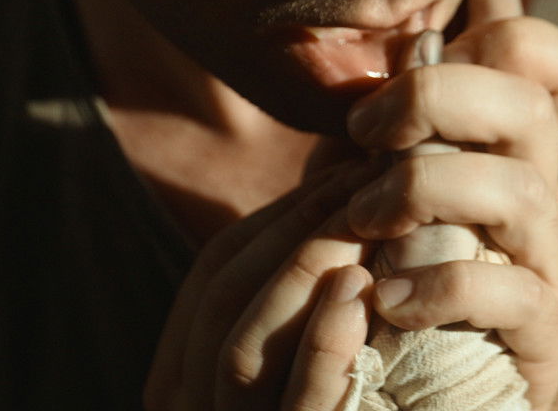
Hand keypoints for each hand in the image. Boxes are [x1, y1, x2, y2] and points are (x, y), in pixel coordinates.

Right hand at [144, 159, 381, 409]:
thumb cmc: (368, 396)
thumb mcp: (314, 338)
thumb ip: (306, 276)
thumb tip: (340, 177)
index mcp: (186, 373)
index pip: (217, 269)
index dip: (283, 212)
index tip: (348, 170)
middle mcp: (192, 405)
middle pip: (223, 299)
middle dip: (298, 229)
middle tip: (370, 182)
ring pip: (243, 350)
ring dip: (305, 275)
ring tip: (365, 224)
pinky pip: (298, 405)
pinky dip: (324, 345)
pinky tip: (359, 291)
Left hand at [341, 0, 557, 410]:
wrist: (412, 385)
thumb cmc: (382, 269)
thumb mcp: (365, 186)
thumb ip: (372, 128)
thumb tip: (374, 45)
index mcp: (500, 144)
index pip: (543, 55)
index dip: (493, 33)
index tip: (402, 66)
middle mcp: (535, 189)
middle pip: (526, 103)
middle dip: (435, 100)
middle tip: (364, 134)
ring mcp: (545, 259)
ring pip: (521, 192)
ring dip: (426, 192)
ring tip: (363, 222)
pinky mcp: (546, 331)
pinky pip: (515, 292)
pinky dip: (442, 287)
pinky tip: (389, 299)